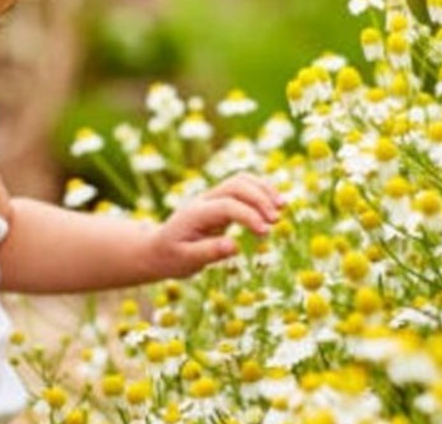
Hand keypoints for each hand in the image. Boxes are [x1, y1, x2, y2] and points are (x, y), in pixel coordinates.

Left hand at [148, 173, 282, 277]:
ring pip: (241, 180)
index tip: (265, 234)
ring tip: (282, 208)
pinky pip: (243, 186)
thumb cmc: (171, 257)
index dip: (249, 216)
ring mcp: (213, 197)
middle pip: (236, 185)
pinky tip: (276, 203)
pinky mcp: (221, 200)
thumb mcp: (185, 261)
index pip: (227, 205)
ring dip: (264, 190)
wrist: (158, 248)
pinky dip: (261, 190)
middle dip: (259, 199)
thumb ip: (209, 253)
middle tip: (276, 221)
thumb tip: (235, 246)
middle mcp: (205, 200)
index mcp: (195, 213)